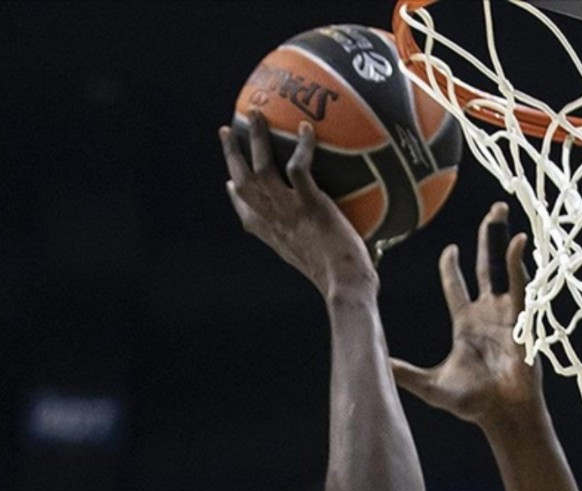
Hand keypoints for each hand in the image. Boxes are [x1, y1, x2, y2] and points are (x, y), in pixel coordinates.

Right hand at [220, 112, 375, 297]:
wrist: (344, 284)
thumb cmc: (342, 279)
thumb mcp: (322, 263)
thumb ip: (325, 245)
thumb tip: (355, 241)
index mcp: (270, 235)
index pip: (245, 211)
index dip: (235, 194)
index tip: (230, 181)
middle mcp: (272, 219)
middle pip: (241, 181)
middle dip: (230, 154)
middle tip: (225, 130)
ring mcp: (288, 210)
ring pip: (261, 167)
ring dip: (255, 139)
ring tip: (255, 114)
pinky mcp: (310, 203)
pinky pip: (299, 167)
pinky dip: (302, 146)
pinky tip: (306, 129)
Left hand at [391, 203, 541, 427]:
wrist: (503, 414)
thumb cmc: (472, 403)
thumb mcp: (430, 385)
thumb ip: (404, 374)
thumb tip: (376, 365)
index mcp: (466, 323)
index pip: (456, 286)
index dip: (452, 266)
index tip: (450, 249)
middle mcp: (487, 312)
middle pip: (485, 266)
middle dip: (486, 238)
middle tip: (492, 210)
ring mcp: (505, 312)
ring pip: (502, 267)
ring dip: (501, 239)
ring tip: (499, 211)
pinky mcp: (520, 318)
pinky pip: (519, 283)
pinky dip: (516, 262)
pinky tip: (515, 241)